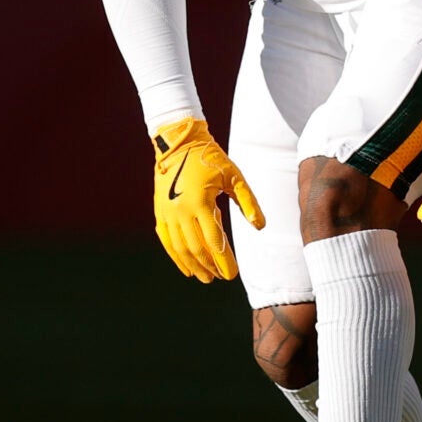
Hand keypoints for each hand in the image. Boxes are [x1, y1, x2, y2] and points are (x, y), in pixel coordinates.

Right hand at [150, 118, 264, 282]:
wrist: (178, 143)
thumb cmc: (211, 159)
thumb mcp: (234, 177)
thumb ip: (248, 202)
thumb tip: (260, 226)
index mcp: (201, 202)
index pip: (214, 240)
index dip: (223, 260)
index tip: (232, 274)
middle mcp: (181, 210)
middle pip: (196, 248)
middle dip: (210, 266)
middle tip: (221, 277)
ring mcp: (168, 212)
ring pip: (180, 248)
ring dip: (194, 265)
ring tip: (206, 277)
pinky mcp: (160, 212)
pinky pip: (167, 240)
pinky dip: (176, 257)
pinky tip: (186, 269)